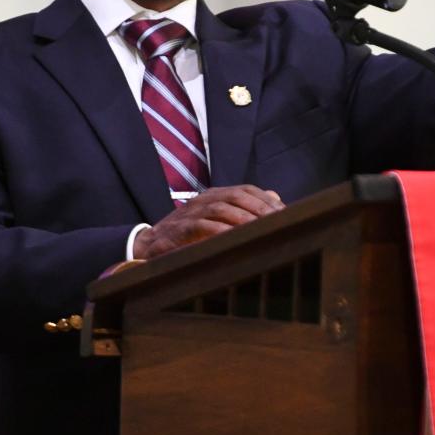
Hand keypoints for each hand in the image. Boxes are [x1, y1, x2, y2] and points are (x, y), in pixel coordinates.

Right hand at [133, 185, 284, 258]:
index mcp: (215, 195)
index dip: (266, 200)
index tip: (285, 213)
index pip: (246, 190)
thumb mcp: (217, 220)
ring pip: (220, 209)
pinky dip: (219, 232)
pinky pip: (200, 227)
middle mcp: (203, 199)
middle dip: (260, 208)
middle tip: (279, 222)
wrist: (149, 245)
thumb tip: (276, 197)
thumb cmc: (188, 234)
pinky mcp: (178, 230)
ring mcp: (190, 213)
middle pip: (236, 196)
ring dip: (243, 218)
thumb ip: (244, 209)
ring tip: (262, 229)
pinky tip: (234, 239)